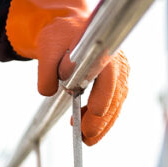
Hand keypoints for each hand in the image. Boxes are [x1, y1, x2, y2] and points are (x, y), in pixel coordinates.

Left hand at [7, 0, 129, 144]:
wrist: (71, 28)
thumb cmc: (61, 35)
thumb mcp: (46, 48)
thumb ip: (46, 70)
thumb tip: (48, 92)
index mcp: (103, 51)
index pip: (108, 79)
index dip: (103, 98)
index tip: (95, 114)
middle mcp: (118, 63)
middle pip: (116, 97)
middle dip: (102, 120)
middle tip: (86, 138)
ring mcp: (121, 73)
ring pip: (117, 103)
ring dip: (103, 123)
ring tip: (86, 138)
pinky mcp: (118, 81)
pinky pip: (114, 103)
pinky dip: (103, 118)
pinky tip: (86, 124)